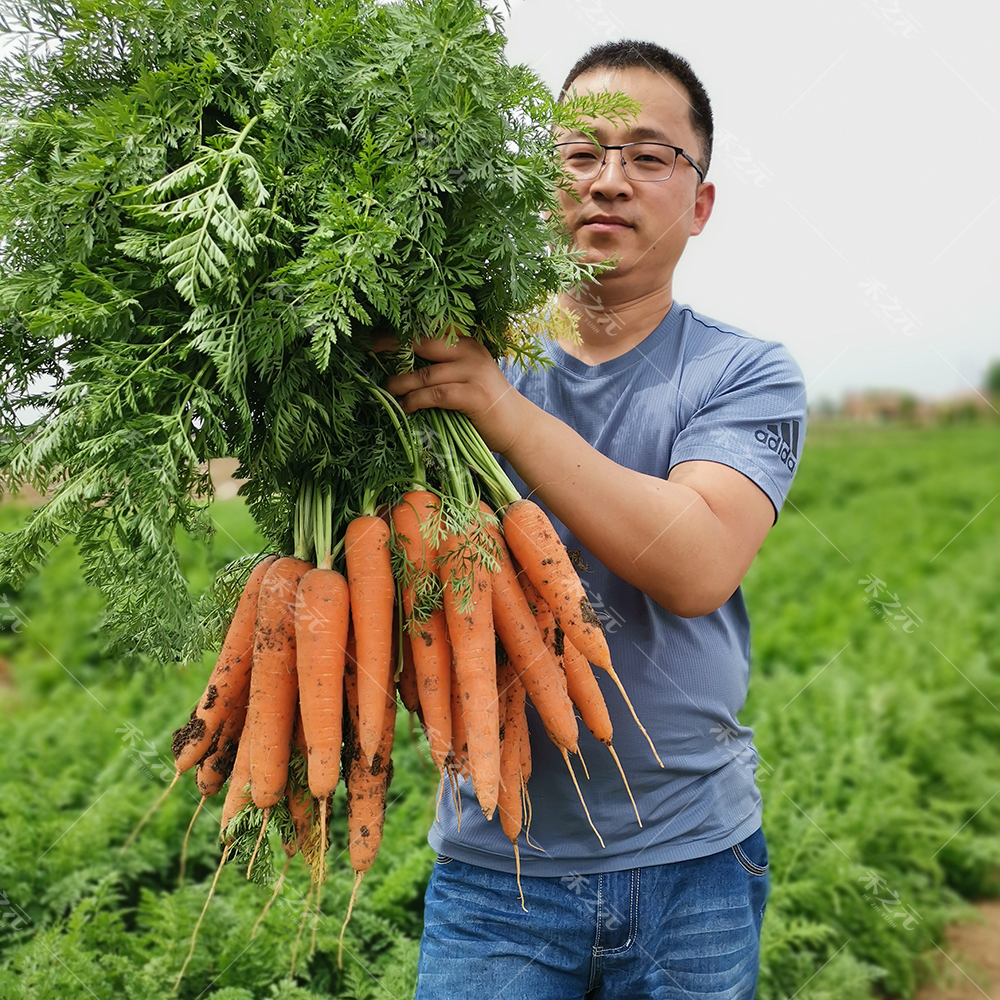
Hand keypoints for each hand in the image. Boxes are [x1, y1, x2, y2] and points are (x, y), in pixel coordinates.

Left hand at [383, 334, 531, 454]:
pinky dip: (415, 401)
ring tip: (385, 389)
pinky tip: (405, 407)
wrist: (519, 426)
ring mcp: (473, 372)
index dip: (400, 330)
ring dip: (399, 383)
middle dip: (392, 345)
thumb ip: (442, 366)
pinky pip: (435, 394)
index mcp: (466, 342)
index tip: (375, 336)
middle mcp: (470, 352)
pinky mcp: (473, 395)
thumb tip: (400, 367)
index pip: (429, 327)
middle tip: (369, 352)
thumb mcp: (467, 375)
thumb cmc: (486, 404)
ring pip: (424, 373)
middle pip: (423, 341)